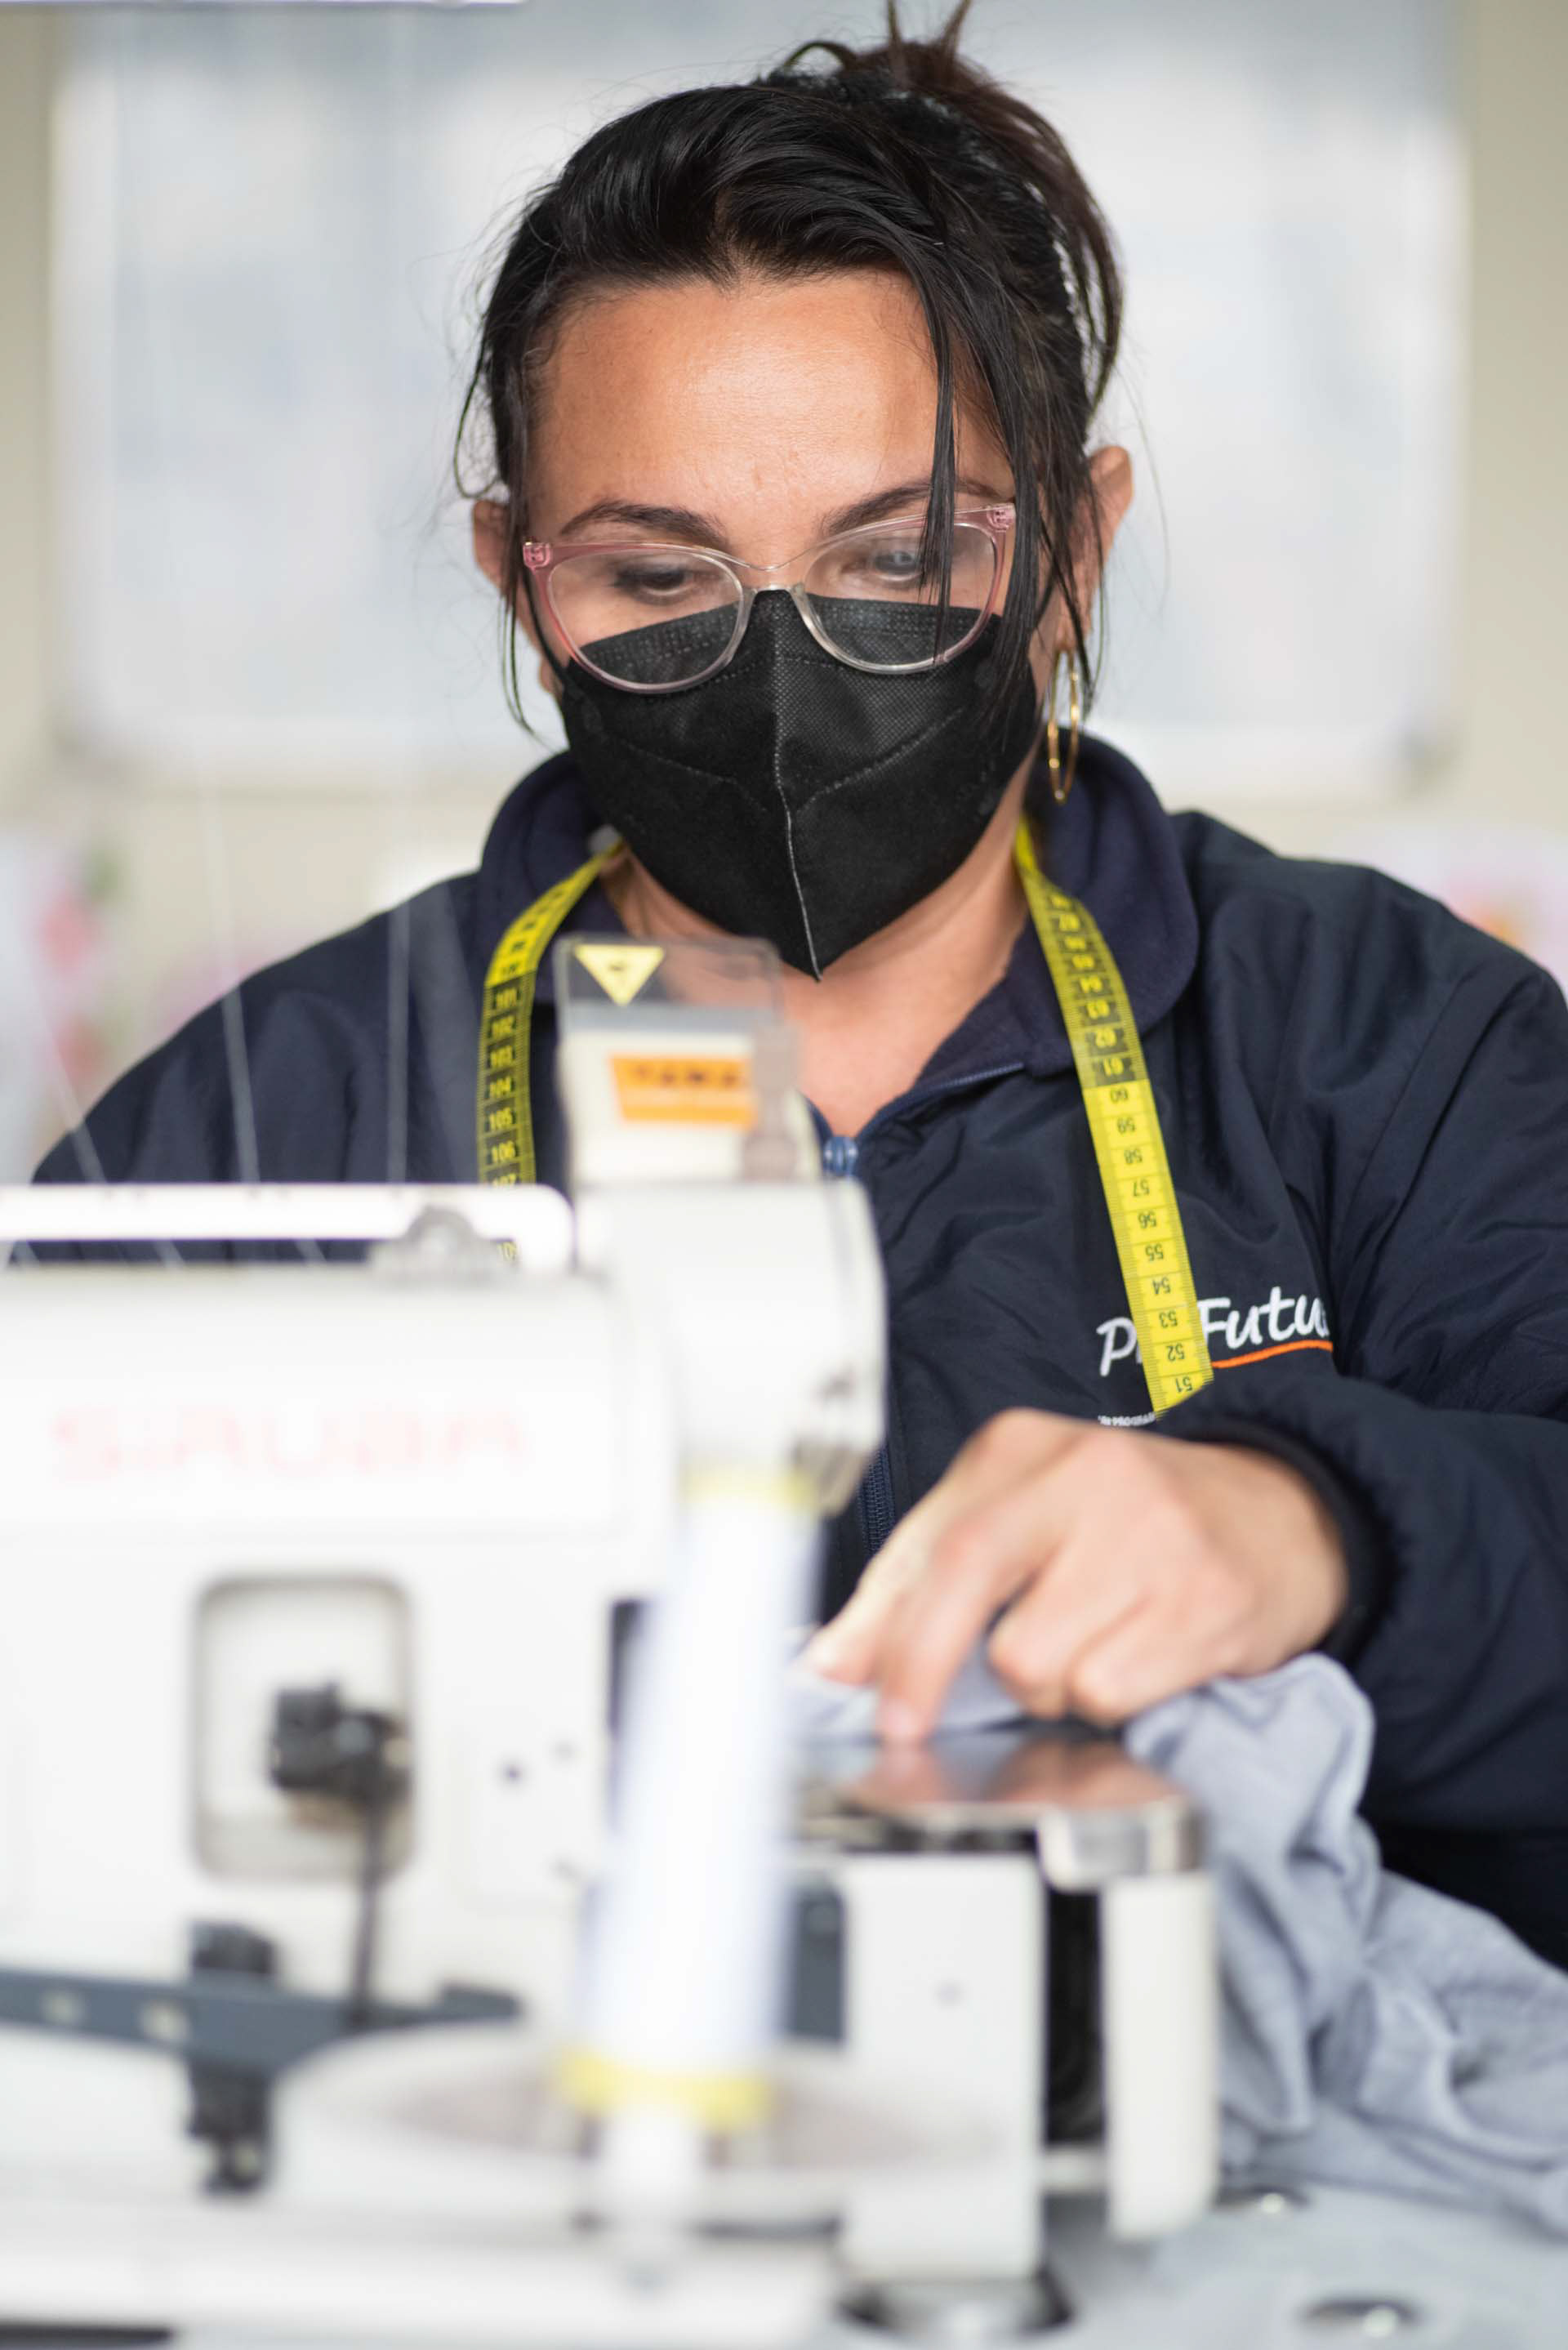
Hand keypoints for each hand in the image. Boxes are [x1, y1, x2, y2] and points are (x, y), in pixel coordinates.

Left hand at [803, 1409, 1347, 1738]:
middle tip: (909, 1725)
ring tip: (1081, 1650)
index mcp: (1024, 1447)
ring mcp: (1150, 1537)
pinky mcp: (1203, 1603)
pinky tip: (1133, 1661)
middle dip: (924, 1669)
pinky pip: (1105, 1692)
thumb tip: (835, 1663)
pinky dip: (1105, 1702)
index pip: (932, 1541)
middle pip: (969, 1581)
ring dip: (1041, 1687)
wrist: (1284, 1517)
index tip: (850, 1690)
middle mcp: (1086, 1477)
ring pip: (1033, 1660)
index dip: (883, 1630)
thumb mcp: (1023, 1519)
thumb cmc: (1132, 1524)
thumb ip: (923, 1581)